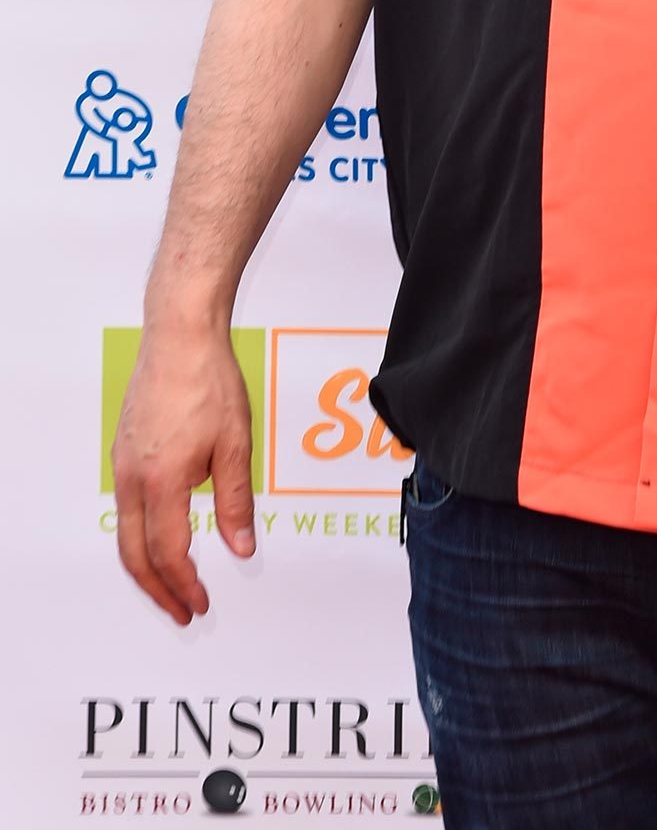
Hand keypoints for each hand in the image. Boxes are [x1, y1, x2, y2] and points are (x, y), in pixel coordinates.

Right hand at [110, 325, 257, 623]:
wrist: (179, 336)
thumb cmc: (209, 382)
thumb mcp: (235, 445)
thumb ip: (235, 501)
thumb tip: (241, 547)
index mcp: (162, 482)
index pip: (168, 553)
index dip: (185, 585)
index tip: (201, 604)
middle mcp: (132, 479)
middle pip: (134, 555)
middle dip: (158, 590)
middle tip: (182, 611)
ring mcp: (122, 465)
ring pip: (125, 534)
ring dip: (146, 566)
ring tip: (172, 584)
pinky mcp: (123, 451)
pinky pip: (126, 507)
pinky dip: (140, 535)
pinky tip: (162, 536)